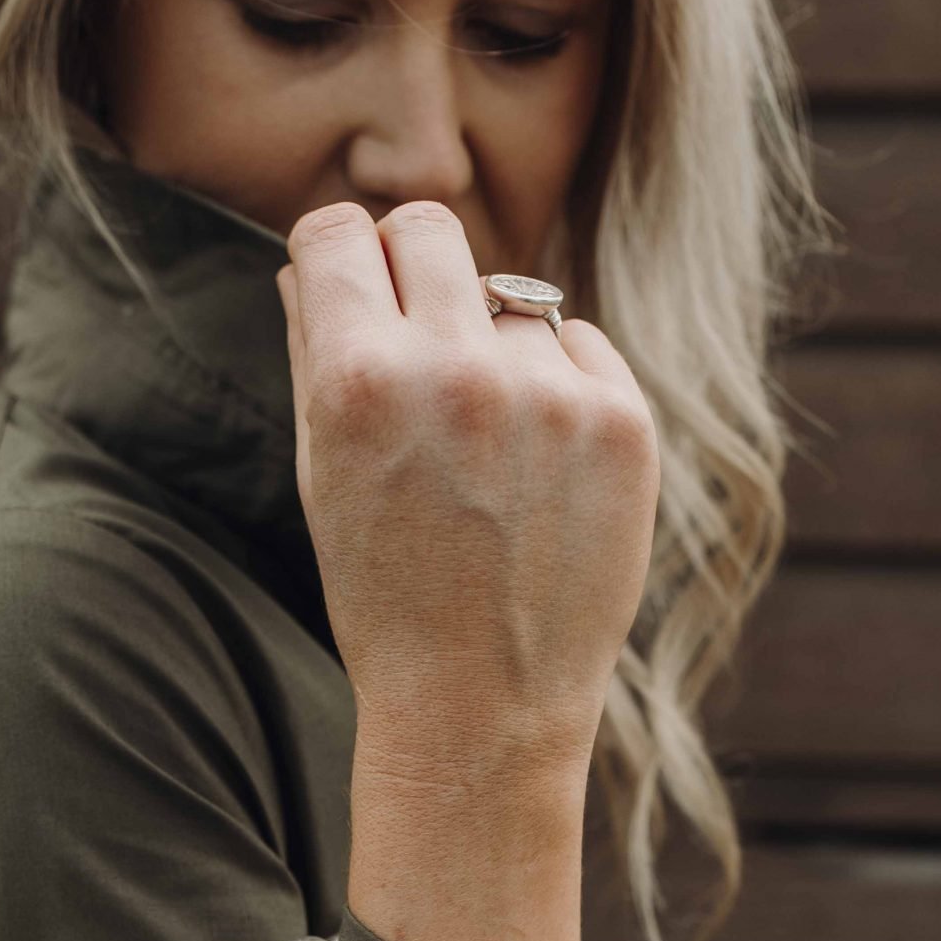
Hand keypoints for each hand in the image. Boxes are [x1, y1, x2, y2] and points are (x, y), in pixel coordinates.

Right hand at [275, 198, 658, 784]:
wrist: (481, 711)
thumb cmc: (384, 599)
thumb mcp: (322, 478)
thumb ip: (317, 352)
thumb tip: (321, 260)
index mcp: (357, 382)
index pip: (340, 229)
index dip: (340, 256)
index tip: (351, 285)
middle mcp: (453, 370)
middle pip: (430, 229)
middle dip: (413, 269)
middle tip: (418, 339)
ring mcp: (548, 394)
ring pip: (510, 302)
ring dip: (492, 351)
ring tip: (486, 455)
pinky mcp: (623, 422)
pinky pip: (580, 347)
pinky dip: (558, 390)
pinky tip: (538, 474)